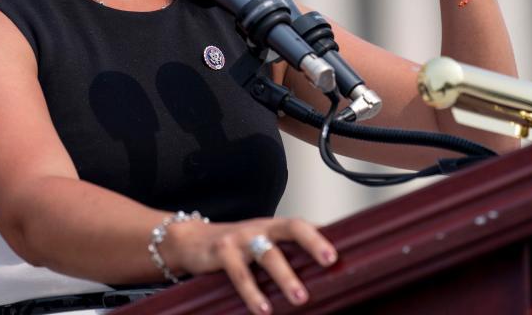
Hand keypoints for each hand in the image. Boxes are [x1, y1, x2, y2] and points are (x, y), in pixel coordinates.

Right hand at [164, 217, 336, 314]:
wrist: (190, 240)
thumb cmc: (234, 247)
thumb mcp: (260, 244)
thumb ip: (284, 253)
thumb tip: (320, 275)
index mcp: (274, 226)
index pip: (303, 225)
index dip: (323, 235)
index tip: (341, 251)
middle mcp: (261, 228)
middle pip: (292, 228)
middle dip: (312, 242)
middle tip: (330, 260)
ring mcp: (241, 238)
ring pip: (268, 254)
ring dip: (286, 276)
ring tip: (300, 298)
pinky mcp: (222, 252)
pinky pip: (240, 273)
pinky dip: (252, 292)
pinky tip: (263, 309)